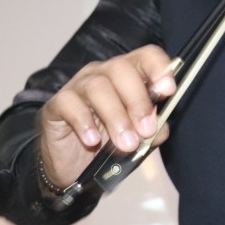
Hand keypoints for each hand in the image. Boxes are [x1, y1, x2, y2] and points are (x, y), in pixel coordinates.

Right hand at [37, 45, 177, 186]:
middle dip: (137, 100)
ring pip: (98, 87)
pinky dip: (84, 123)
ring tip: (126, 144)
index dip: (159, 68)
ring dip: (116, 117)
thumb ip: (153, 129)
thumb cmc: (111, 143)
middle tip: (146, 130)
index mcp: (129, 75)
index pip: (145, 56)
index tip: (168, 90)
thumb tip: (159, 124)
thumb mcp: (139, 138)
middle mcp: (103, 73)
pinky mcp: (57, 104)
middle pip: (122, 69)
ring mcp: (78, 85)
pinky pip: (70, 104)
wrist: (75, 168)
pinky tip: (93, 141)